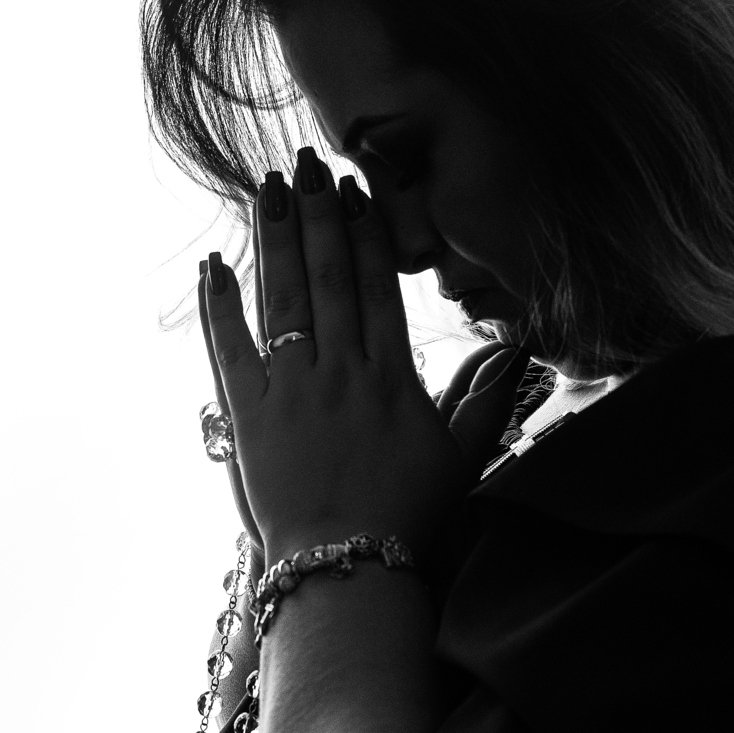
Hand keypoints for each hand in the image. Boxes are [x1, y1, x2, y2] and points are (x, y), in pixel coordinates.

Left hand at [201, 150, 527, 565]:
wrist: (348, 569)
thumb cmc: (409, 522)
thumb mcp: (461, 460)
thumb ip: (487, 401)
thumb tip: (519, 351)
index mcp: (391, 377)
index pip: (378, 287)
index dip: (367, 233)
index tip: (357, 191)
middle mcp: (341, 372)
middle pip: (329, 277)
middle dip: (318, 215)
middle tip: (308, 163)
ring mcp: (293, 392)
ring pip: (283, 299)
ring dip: (274, 240)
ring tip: (268, 188)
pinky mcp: (250, 417)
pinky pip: (229, 348)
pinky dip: (220, 305)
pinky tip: (214, 266)